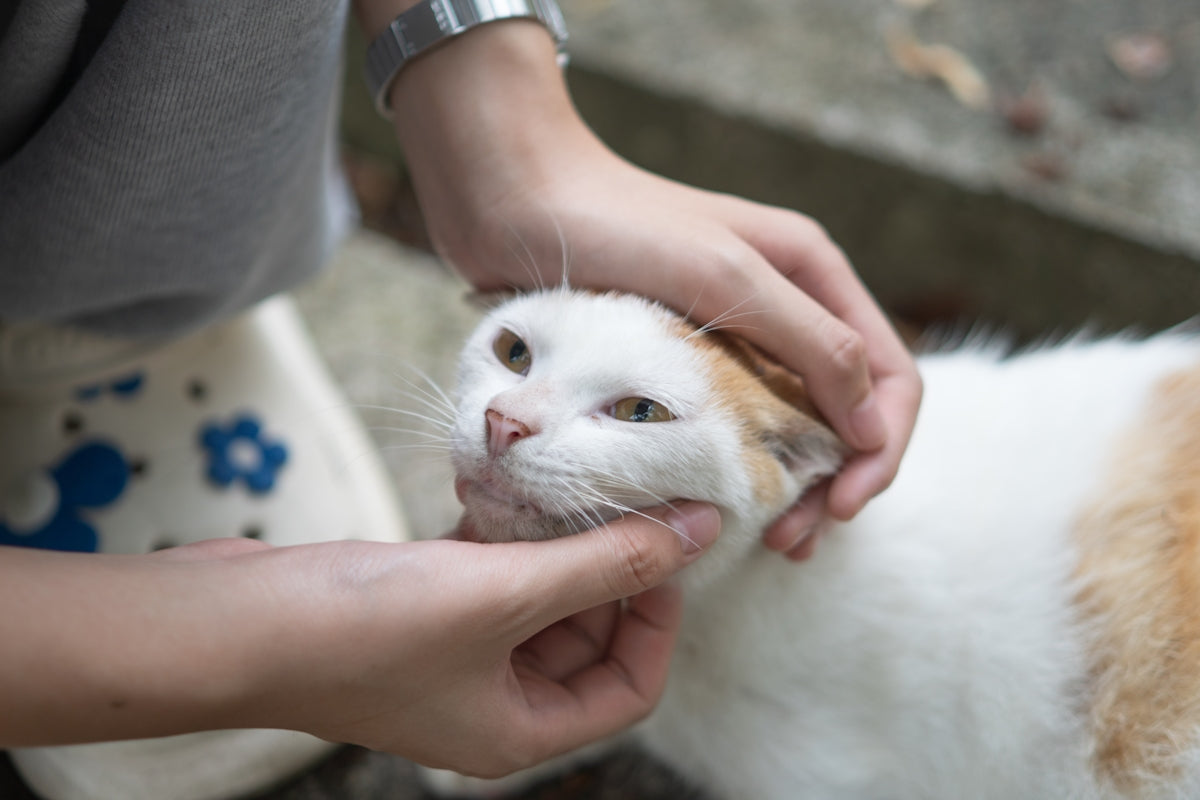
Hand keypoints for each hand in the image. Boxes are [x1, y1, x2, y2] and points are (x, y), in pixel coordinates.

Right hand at [0, 503, 719, 776]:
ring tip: (560, 485)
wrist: (234, 622)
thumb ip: (607, 561)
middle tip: (620, 498)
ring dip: (551, 543)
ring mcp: (453, 656)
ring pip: (537, 597)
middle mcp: (492, 702)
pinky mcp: (420, 611)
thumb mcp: (507, 594)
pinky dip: (500, 535)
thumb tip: (700, 530)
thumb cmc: (367, 630)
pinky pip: (487, 574)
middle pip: (587, 636)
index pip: (629, 685)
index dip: (658, 616)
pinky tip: (499, 490)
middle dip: (606, 568)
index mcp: (519, 730)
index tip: (661, 545)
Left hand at [376, 21, 921, 559]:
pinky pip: (733, 426)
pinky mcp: (682, 363)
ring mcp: (733, 338)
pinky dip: (740, 470)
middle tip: (791, 541)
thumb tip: (872, 427)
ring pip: (792, 427)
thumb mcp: (726, 277)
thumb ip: (810, 343)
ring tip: (766, 539)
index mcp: (812, 275)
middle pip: (847, 412)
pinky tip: (718, 505)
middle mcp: (784, 307)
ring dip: (791, 487)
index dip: (880, 448)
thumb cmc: (617, 226)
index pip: (890, 376)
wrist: (516, 199)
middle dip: (835, 479)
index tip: (840, 505)